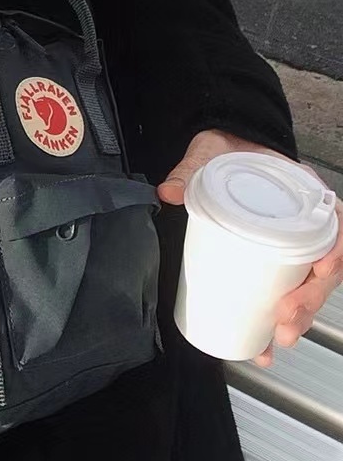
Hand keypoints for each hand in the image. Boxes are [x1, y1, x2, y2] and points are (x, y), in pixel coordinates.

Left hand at [158, 129, 342, 366]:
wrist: (222, 147)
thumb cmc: (228, 150)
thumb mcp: (211, 154)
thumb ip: (191, 170)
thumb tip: (168, 191)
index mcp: (302, 191)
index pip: (334, 224)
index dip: (335, 251)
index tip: (321, 270)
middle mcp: (305, 221)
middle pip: (324, 266)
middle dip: (309, 301)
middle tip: (284, 321)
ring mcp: (291, 243)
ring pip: (307, 287)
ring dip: (297, 318)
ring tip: (276, 339)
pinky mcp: (271, 260)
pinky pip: (283, 292)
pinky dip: (276, 320)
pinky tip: (262, 346)